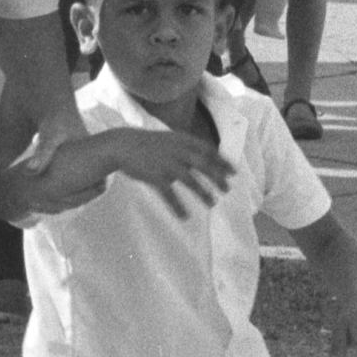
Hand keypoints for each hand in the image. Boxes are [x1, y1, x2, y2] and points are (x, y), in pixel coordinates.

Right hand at [44, 106, 233, 209]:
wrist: (123, 145)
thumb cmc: (149, 144)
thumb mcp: (170, 139)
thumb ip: (187, 148)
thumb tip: (205, 158)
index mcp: (183, 141)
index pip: (208, 151)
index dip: (222, 161)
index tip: (233, 172)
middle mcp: (178, 152)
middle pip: (204, 165)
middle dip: (218, 178)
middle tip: (227, 189)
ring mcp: (166, 164)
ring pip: (191, 181)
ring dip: (203, 193)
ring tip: (213, 203)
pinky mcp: (155, 177)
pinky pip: (170, 195)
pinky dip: (178, 206)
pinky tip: (185, 217)